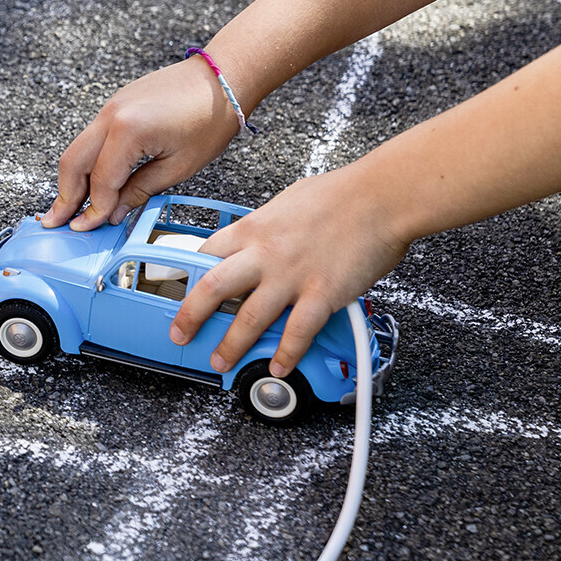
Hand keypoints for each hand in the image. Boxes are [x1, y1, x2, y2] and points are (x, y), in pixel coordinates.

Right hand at [42, 59, 243, 230]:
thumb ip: (140, 190)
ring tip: (69, 206)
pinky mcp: (115, 105)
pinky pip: (91, 137)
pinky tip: (90, 180)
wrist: (222, 76)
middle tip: (55, 222)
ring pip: (76, 149)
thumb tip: (114, 212)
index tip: (87, 229)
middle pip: (73, 163)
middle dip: (64, 196)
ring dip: (71, 179)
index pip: (101, 182)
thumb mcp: (179, 166)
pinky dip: (85, 161)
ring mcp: (109, 107)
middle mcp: (110, 116)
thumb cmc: (210, 117)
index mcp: (127, 132)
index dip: (93, 210)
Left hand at [170, 163, 410, 375]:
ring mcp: (291, 276)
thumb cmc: (340, 194)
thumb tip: (257, 238)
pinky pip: (297, 332)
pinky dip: (286, 354)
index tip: (179, 292)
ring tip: (220, 360)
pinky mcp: (322, 294)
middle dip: (189, 316)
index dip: (187, 277)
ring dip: (231, 344)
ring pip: (248, 318)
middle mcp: (264, 254)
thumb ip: (266, 226)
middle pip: (211, 289)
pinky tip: (279, 366)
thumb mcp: (285, 202)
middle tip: (179, 334)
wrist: (381, 196)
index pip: (204, 255)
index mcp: (252, 229)